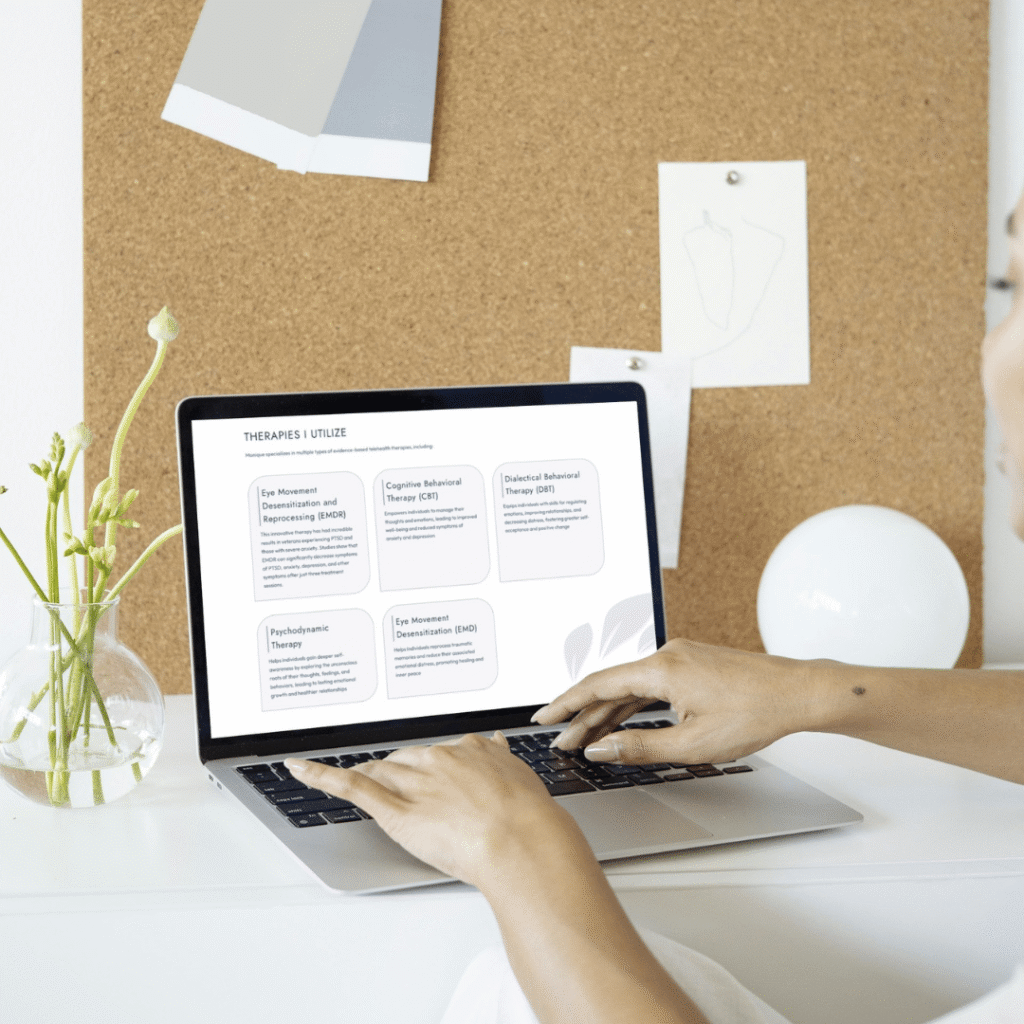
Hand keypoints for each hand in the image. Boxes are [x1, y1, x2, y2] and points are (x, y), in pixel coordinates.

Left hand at [285, 732, 591, 891]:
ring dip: (363, 774)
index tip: (419, 770)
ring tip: (342, 777)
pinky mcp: (394, 808)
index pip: (434, 753)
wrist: (522, 841)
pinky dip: (321, 775)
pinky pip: (352, 786)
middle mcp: (437, 759)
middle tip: (384, 785)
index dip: (423, 765)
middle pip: (403, 759)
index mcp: (467, 750)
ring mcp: (414, 782)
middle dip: (392, 771)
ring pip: (380, 771)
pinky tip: (300, 768)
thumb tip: (496, 743)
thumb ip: (501, 758)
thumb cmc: (527, 817)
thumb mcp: (520, 776)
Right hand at [533, 638, 824, 765]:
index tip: (544, 717)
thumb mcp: (692, 744)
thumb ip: (639, 747)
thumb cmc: (754, 714)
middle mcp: (666, 655)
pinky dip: (631, 704)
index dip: (566, 703)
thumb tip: (601, 748)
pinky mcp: (691, 664)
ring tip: (585, 737)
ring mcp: (680, 657)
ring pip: (630, 687)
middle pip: (610, 686)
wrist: (797, 692)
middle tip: (561, 741)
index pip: (598, 685)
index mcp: (661, 669)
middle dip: (583, 715)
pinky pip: (650, 684)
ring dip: (607, 712)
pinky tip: (620, 722)